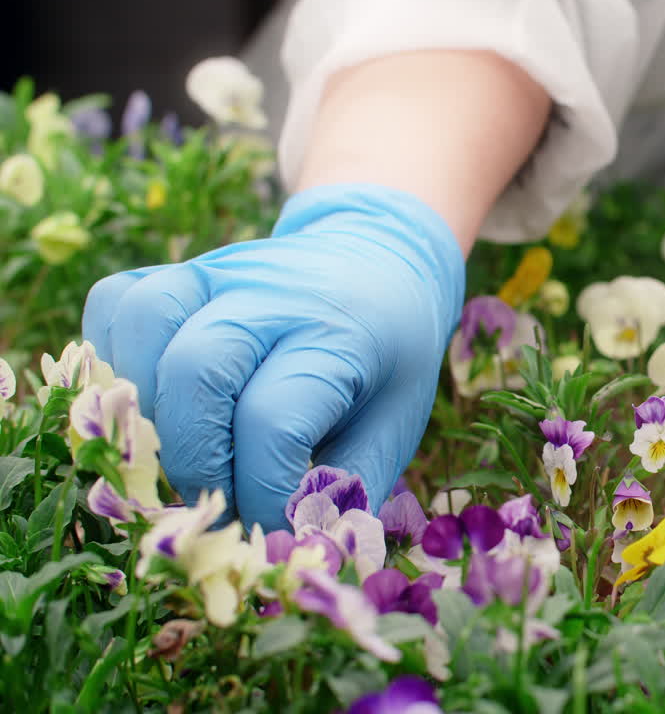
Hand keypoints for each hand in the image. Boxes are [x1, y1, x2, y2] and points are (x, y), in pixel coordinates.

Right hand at [82, 184, 464, 528]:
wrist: (382, 265)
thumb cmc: (387, 360)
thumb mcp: (395, 425)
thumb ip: (346, 491)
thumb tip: (296, 554)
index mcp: (339, 336)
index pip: (272, 422)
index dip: (259, 495)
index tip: (270, 531)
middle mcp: (273, 294)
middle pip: (194, 372)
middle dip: (194, 463)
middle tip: (217, 503)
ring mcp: (218, 272)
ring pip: (142, 325)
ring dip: (144, 409)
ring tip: (179, 453)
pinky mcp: (179, 269)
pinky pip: (116, 304)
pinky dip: (114, 361)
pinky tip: (153, 404)